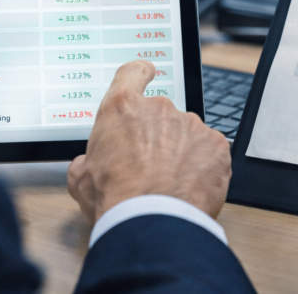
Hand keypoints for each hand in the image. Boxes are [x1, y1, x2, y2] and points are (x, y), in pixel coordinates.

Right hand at [67, 60, 230, 223]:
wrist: (152, 223)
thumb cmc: (116, 201)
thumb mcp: (81, 180)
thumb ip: (86, 160)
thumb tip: (87, 165)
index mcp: (122, 108)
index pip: (132, 73)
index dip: (139, 73)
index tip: (146, 74)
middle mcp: (158, 108)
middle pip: (160, 113)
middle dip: (156, 135)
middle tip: (148, 166)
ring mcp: (190, 124)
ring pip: (186, 133)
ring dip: (180, 151)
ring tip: (169, 183)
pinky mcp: (216, 144)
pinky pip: (208, 150)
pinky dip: (202, 165)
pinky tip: (189, 185)